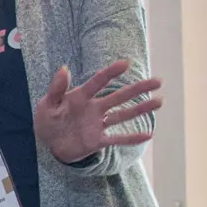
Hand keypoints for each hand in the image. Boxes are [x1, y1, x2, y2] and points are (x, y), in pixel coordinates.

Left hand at [33, 60, 162, 162]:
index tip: (125, 63)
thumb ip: (56, 89)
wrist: (48, 143)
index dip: (111, 73)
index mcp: (81, 97)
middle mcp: (94, 108)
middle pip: (119, 97)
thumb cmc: (48, 119)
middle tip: (158, 81)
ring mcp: (98, 124)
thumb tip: (64, 68)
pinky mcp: (97, 140)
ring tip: (160, 101)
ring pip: (123, 115)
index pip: (98, 82)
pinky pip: (117, 139)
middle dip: (138, 89)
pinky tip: (148, 135)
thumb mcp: (47, 104)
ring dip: (141, 109)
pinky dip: (131, 138)